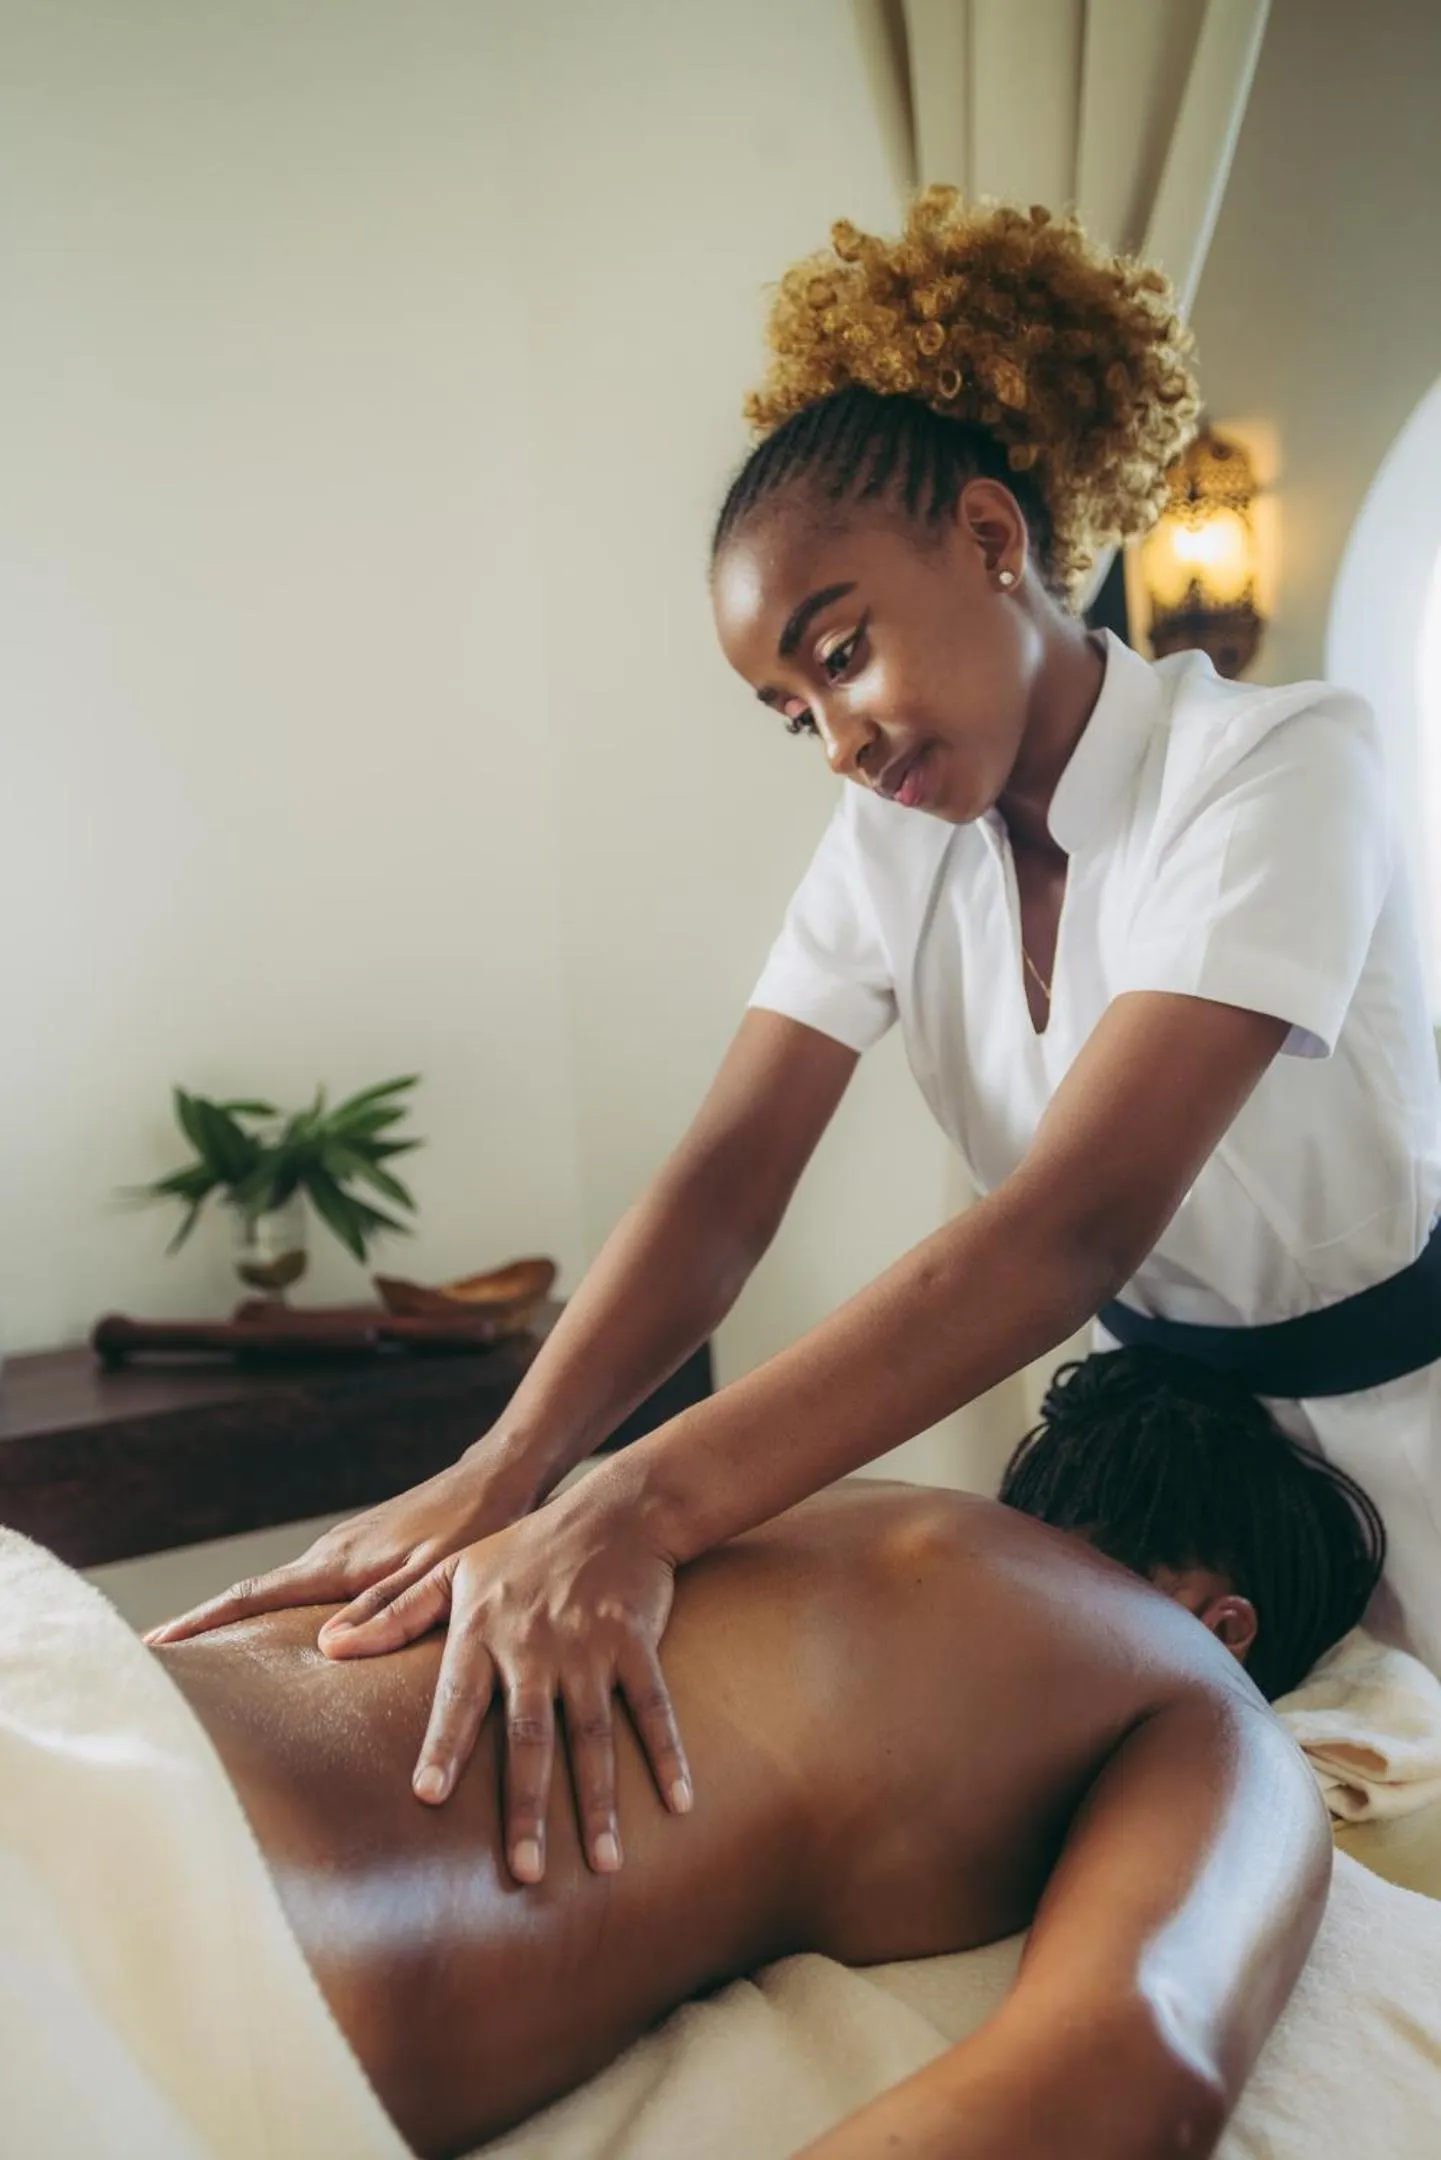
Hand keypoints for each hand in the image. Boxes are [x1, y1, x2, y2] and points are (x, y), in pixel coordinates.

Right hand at [143, 1444, 534, 1645]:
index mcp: (339, 1563)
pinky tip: (291, 1638)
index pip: (254, 1597)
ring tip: (212, 1662)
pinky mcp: (366, 1551)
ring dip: (245, 1621)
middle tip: (167, 1670)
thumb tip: (326, 1649)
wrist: (498, 1476)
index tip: (157, 1645)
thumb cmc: (472, 1529)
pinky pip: (311, 1587)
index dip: (204, 1622)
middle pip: (256, 1596)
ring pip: (283, 1592)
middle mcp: (332, 1553)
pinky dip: (285, 1611)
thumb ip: (387, 1611)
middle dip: (209, 1628)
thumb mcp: (436, 1576)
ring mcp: (347, 1549)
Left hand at [319, 1482, 692, 1882]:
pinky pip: (653, 1706)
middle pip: (528, 1736)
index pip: (456, 1697)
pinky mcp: (635, 1641)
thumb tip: (326, 1647)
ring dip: (598, 1802)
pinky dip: (667, 1754)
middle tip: (525, 1872)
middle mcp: (533, 1643)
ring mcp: (588, 1644)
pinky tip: (679, 1804)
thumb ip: (392, 1613)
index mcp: (482, 1630)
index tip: (427, 1796)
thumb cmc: (524, 1547)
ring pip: (592, 1734)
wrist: (612, 1510)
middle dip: (527, 1807)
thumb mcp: (453, 1570)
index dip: (443, 1745)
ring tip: (604, 1863)